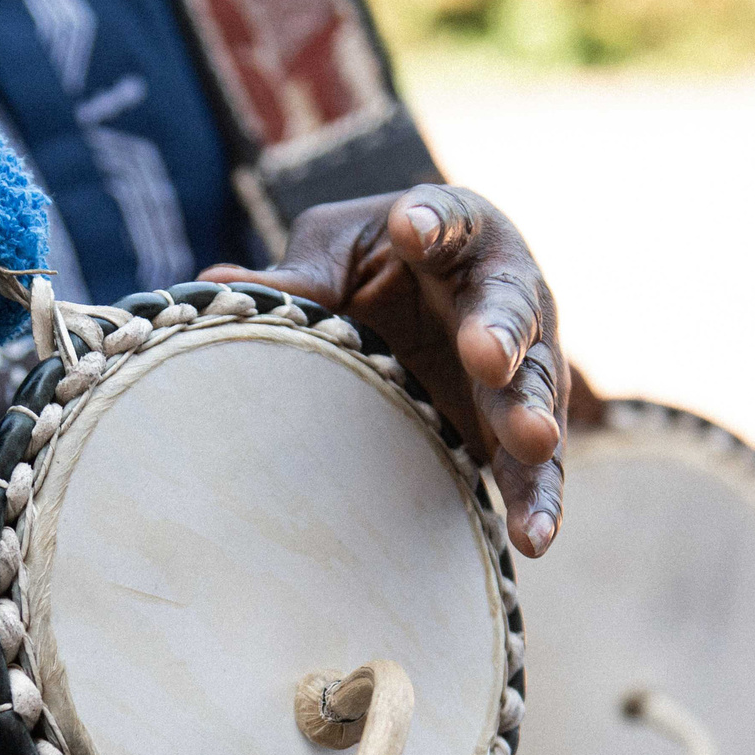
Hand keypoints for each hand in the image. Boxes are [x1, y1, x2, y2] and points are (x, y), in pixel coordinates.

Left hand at [205, 185, 569, 556]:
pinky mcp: (517, 428)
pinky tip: (534, 537)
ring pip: (534, 389)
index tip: (410, 228)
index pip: (450, 218)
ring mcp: (523, 362)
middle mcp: (506, 289)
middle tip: (484, 357)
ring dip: (530, 418)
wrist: (407, 318)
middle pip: (510, 307)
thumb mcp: (332, 257)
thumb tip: (217, 288)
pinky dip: (537, 500)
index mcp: (459, 229)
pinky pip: (534, 466)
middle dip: (499, 332)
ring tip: (532, 445)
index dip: (433, 222)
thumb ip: (298, 278)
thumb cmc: (372, 265)